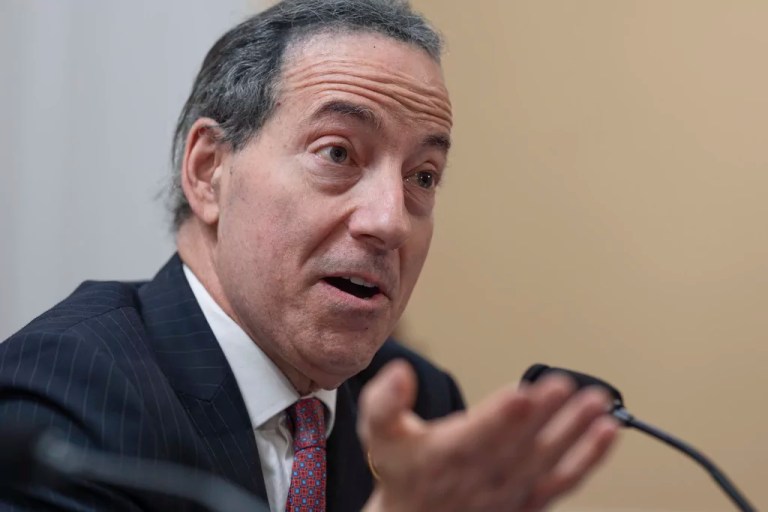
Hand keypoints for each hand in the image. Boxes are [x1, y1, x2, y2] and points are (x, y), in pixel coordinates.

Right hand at [358, 360, 618, 511]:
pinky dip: (587, 458)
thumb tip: (399, 374)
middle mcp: (482, 476)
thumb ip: (384, 401)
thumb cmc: (401, 470)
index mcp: (446, 455)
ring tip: (600, 403)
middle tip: (568, 385)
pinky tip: (607, 433)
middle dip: (547, 414)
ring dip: (575, 432)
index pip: (478, 435)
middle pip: (520, 443)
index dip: (501, 416)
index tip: (521, 393)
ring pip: (547, 460)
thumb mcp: (378, 433)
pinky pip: (563, 481)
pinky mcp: (528, 499)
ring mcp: (509, 491)